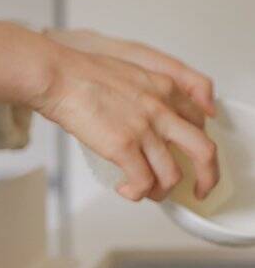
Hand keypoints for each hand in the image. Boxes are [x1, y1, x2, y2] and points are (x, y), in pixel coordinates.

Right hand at [31, 46, 218, 200]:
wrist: (61, 77)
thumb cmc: (84, 75)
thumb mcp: (129, 74)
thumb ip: (145, 94)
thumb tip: (139, 118)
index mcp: (165, 89)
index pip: (199, 121)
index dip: (196, 144)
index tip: (188, 156)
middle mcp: (162, 110)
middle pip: (203, 151)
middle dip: (207, 177)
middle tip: (199, 190)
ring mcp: (144, 130)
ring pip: (172, 175)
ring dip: (161, 192)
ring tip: (146, 192)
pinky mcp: (123, 147)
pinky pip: (142, 183)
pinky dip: (135, 194)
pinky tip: (124, 190)